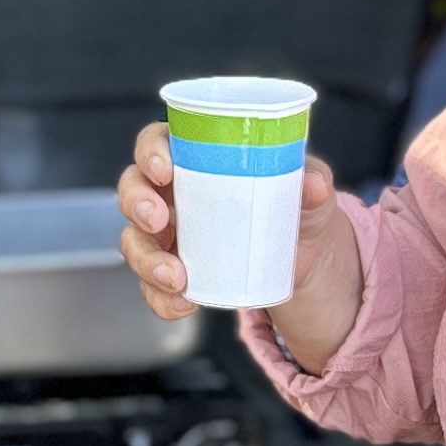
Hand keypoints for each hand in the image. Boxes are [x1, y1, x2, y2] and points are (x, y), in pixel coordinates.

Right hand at [117, 125, 363, 369]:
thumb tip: (313, 183)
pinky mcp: (171, 273)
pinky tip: (184, 304)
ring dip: (146, 259)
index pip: (157, 141)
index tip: (165, 169)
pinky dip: (161, 298)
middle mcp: (172, 194)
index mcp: (195, 159)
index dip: (150, 150)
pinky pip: (151, 287)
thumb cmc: (293, 209)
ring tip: (176, 277)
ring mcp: (167, 236)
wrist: (300, 262)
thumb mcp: (309, 194)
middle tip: (158, 219)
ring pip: (133, 241)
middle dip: (137, 203)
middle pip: (132, 189)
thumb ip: (313, 183)